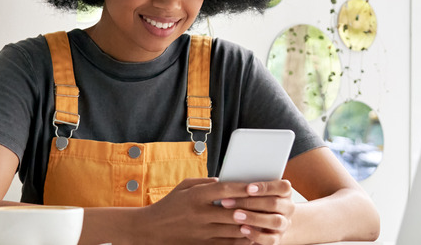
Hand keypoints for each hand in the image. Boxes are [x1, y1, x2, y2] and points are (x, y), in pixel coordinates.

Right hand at [134, 177, 258, 243]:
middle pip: (233, 212)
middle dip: (252, 208)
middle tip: (269, 204)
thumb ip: (205, 182)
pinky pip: (228, 244)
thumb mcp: (184, 188)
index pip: (224, 190)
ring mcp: (202, 233)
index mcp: (195, 197)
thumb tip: (226, 181)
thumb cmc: (169, 205)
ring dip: (251, 225)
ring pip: (234, 230)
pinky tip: (253, 235)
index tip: (257, 185)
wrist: (151, 230)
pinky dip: (242, 240)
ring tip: (265, 220)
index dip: (242, 188)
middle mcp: (200, 215)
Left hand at [218, 180, 294, 244]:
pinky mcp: (278, 238)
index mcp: (285, 192)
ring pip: (274, 221)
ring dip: (253, 218)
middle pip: (274, 203)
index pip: (282, 187)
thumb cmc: (260, 200)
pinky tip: (242, 229)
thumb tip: (228, 182)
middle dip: (250, 202)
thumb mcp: (258, 191)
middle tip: (229, 202)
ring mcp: (284, 224)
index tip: (248, 188)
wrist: (271, 222)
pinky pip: (270, 239)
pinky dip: (256, 234)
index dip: (265, 187)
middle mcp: (288, 208)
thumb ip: (250, 186)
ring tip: (235, 216)